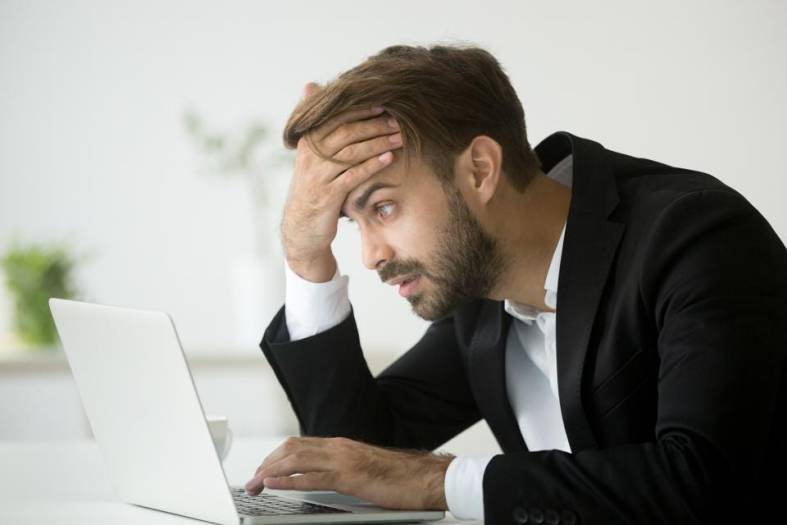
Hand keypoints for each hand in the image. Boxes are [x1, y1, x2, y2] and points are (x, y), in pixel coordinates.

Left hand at [244, 436, 453, 510]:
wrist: (424, 478)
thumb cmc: (399, 477)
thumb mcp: (363, 469)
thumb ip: (341, 469)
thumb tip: (320, 478)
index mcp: (341, 446)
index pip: (298, 445)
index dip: (275, 457)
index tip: (261, 471)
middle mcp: (339, 448)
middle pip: (291, 449)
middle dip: (266, 464)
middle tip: (251, 481)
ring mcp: (343, 460)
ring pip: (296, 459)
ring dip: (270, 472)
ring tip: (255, 484)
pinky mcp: (350, 477)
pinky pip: (312, 477)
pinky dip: (288, 480)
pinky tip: (274, 484)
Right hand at [281, 83, 402, 281]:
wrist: (302, 227)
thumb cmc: (314, 188)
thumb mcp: (312, 158)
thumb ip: (318, 127)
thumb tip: (310, 85)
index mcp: (307, 142)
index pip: (334, 118)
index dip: (359, 111)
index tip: (382, 106)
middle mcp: (310, 156)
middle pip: (345, 133)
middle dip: (374, 126)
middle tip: (397, 122)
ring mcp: (318, 176)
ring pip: (351, 152)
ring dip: (378, 143)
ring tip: (399, 138)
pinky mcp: (327, 195)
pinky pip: (352, 175)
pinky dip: (372, 165)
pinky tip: (389, 159)